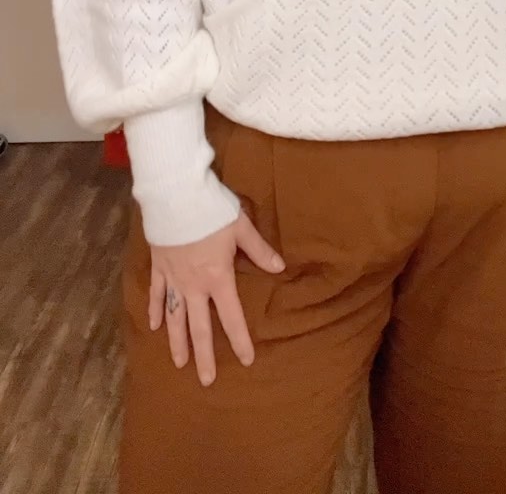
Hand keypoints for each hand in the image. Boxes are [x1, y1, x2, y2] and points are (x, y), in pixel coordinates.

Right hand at [148, 212, 284, 385]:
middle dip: (204, 355)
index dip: (240, 340)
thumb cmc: (211, 210)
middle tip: (206, 380)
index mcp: (218, 278)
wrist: (175, 196)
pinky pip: (157, 294)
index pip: (231, 316)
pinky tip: (154, 326)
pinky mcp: (158, 266)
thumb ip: (259, 250)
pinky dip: (156, 310)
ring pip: (175, 317)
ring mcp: (173, 278)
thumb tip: (280, 267)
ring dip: (177, 341)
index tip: (246, 360)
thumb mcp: (241, 228)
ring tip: (179, 363)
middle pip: (199, 327)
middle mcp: (194, 285)